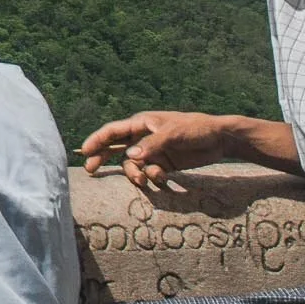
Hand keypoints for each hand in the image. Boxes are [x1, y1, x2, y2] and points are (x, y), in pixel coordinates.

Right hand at [78, 111, 238, 190]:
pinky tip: (162, 178)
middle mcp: (144, 137)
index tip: (84, 150)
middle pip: (116, 148)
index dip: (97, 140)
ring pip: (133, 164)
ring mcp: (153, 151)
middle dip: (103, 158)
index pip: (113, 131)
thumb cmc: (196, 128)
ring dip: (135, 173)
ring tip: (141, 180)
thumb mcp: (173, 134)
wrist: (220, 139)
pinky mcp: (165, 164)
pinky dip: (153, 177)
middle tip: (90, 170)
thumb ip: (151, 146)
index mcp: (142, 123)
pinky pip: (150, 173)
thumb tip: (130, 157)